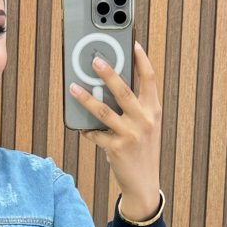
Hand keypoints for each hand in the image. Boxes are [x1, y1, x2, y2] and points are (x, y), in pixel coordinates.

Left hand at [69, 40, 161, 216]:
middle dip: (108, 73)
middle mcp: (144, 120)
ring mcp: (130, 134)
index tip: (133, 44)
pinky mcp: (117, 148)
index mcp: (153, 110)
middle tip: (94, 60)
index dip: (142, 60)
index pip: (149, 79)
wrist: (144, 183)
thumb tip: (112, 85)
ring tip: (73, 87)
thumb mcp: (147, 126)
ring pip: (104, 111)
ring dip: (86, 98)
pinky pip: (95, 134)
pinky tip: (80, 127)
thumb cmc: (142, 150)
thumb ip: (136, 107)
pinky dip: (86, 130)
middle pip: (123, 90)